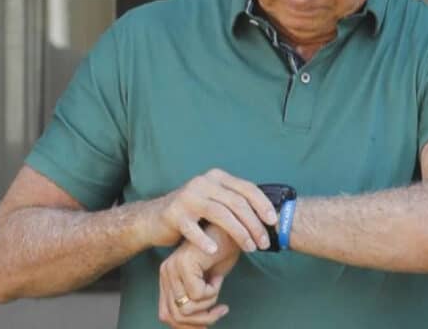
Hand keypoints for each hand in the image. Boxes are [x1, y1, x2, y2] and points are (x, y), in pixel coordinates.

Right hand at [143, 168, 276, 253]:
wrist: (154, 219)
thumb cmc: (192, 213)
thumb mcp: (214, 200)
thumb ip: (234, 201)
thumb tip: (267, 215)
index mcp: (215, 177)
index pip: (246, 187)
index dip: (262, 204)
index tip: (273, 222)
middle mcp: (202, 182)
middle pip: (236, 202)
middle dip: (253, 224)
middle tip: (263, 242)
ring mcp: (187, 197)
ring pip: (220, 214)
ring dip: (238, 233)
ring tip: (249, 248)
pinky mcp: (174, 214)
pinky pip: (193, 229)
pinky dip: (205, 240)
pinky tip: (214, 251)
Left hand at [159, 225, 240, 327]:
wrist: (231, 229)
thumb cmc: (222, 254)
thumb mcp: (206, 285)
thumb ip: (195, 304)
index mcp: (167, 279)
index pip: (167, 316)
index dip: (188, 327)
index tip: (208, 325)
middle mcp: (165, 273)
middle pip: (176, 317)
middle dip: (202, 320)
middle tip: (221, 310)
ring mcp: (173, 268)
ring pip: (187, 308)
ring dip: (209, 304)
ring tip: (218, 288)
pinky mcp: (184, 264)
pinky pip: (198, 294)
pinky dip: (213, 291)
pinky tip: (218, 278)